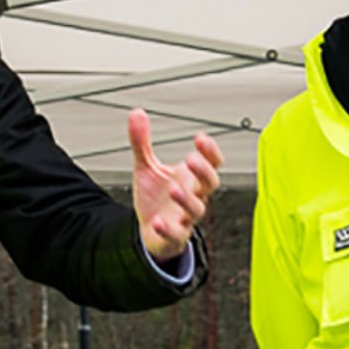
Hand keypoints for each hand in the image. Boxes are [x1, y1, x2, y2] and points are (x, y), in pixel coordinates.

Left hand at [128, 108, 223, 260]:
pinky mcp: (173, 235)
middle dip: (203, 171)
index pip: (211, 163)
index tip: (200, 138)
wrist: (149, 230)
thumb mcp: (146, 167)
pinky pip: (176, 234)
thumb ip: (142, 142)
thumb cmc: (155, 197)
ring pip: (196, 209)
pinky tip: (158, 222)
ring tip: (173, 188)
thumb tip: (136, 113)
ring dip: (187, 199)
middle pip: (210, 184)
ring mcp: (185, 217)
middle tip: (191, 158)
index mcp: (190, 178)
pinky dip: (168, 229)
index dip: (210, 151)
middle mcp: (193, 196)